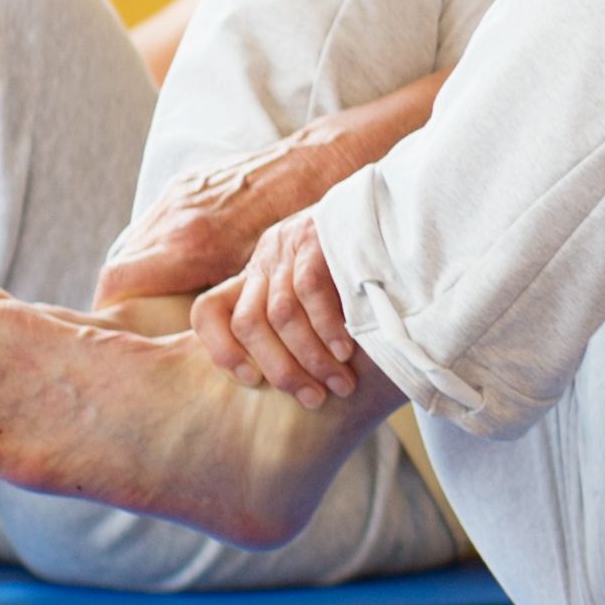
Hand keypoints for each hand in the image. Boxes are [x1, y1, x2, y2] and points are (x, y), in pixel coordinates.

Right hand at [99, 124, 337, 310]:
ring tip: (154, 297)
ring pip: (133, 244)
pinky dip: (154, 247)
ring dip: (138, 272)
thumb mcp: (258, 274)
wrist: (310, 165)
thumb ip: (223, 301)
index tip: (120, 329)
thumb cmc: (294, 227)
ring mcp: (176, 197)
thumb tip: (203, 336)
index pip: (119, 281)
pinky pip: (154, 222)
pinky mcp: (185, 184)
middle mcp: (174, 218)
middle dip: (121, 296)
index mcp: (190, 245)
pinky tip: (175, 264)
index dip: (111, 308)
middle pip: (119, 265)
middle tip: (136, 320)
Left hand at [195, 210, 364, 405]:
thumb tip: (299, 376)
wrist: (394, 205)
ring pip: (280, 314)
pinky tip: (346, 350)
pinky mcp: (315, 236)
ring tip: (339, 383)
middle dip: (280, 369)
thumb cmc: (364, 260)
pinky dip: (326, 326)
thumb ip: (301, 317)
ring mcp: (288, 246)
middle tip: (312, 399)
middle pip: (248, 324)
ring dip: (310, 357)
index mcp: (257, 273)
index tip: (251, 382)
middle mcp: (265, 258)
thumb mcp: (321, 285)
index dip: (221, 350)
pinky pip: (309, 289)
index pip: (210, 310)